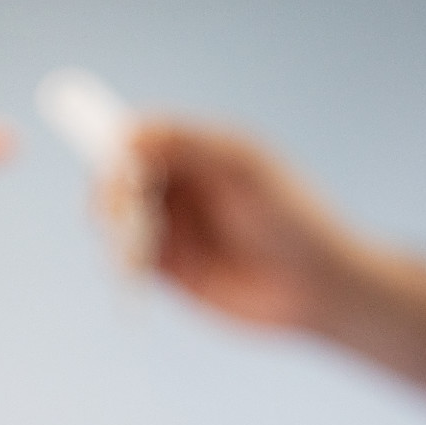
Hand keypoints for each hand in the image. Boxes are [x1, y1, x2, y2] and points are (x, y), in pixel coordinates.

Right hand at [108, 120, 425, 424]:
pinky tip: (137, 273)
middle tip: (117, 216)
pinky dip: (125, 265)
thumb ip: (187, 145)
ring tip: (133, 250)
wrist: (316, 288)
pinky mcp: (171, 271)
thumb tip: (126, 135)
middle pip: (119, 180)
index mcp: (198, 152)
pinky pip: (131, 263)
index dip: (116, 151)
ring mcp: (174, 229)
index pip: (138, 139)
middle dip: (110, 196)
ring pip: (119, 223)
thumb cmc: (292, 219)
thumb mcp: (242, 168)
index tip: (115, 171)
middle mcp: (181, 187)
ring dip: (115, 234)